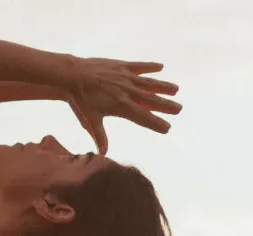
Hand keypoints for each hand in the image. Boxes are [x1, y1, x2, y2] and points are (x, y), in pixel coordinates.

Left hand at [63, 56, 181, 154]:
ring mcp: (125, 78)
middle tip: (179, 109)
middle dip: (165, 105)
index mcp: (121, 106)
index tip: (167, 128)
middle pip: (151, 100)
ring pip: (149, 83)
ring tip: (176, 89)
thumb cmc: (80, 100)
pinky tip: (160, 67)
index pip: (143, 117)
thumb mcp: (90, 120)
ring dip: (163, 86)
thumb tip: (103, 154)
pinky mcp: (121, 66)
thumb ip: (100, 136)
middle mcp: (127, 92)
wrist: (73, 75)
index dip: (155, 123)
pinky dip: (150, 67)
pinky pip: (139, 66)